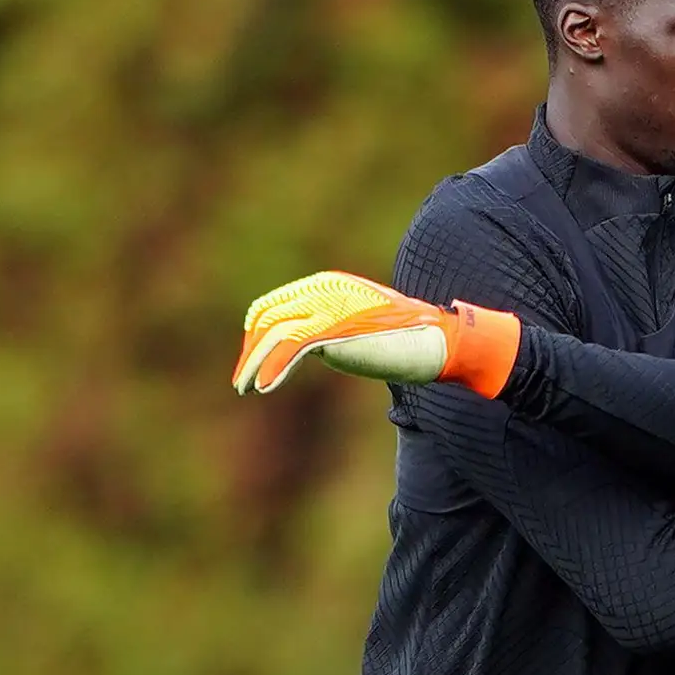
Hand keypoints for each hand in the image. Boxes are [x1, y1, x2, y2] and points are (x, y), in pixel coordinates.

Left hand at [232, 271, 519, 396]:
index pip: (275, 305)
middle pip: (268, 318)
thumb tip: (303, 350)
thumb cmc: (400, 338)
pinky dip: (273, 369)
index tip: (251, 360)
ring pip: (274, 333)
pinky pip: (290, 349)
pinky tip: (264, 388)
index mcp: (325, 286)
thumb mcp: (356, 328)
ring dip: (254, 364)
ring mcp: (327, 308)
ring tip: (245, 387)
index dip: (256, 335)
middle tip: (242, 381)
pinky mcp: (333, 330)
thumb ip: (328, 329)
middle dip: (251, 352)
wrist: (432, 341)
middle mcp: (321, 291)